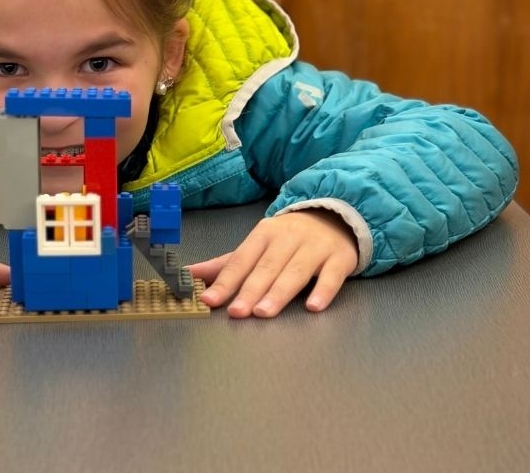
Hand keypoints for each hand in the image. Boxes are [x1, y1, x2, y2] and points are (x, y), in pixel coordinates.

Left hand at [187, 210, 357, 317]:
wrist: (334, 216)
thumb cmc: (289, 238)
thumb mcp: (257, 245)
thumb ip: (226, 264)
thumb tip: (189, 275)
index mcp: (263, 234)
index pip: (241, 260)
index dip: (225, 281)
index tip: (209, 300)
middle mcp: (287, 238)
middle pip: (266, 267)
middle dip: (250, 290)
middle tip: (237, 312)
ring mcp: (315, 247)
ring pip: (295, 272)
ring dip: (279, 293)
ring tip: (263, 312)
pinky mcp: (339, 258)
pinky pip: (331, 276)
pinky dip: (323, 291)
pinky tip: (313, 307)